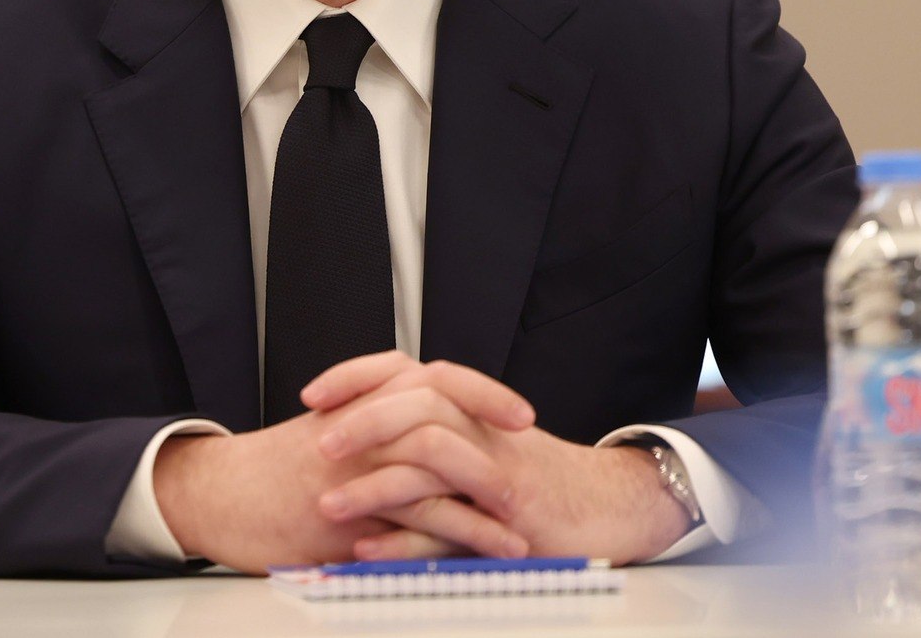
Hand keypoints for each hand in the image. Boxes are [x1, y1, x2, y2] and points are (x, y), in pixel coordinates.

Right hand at [151, 395, 528, 573]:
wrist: (218, 496)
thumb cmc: (270, 472)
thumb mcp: (325, 435)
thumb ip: (372, 430)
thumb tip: (425, 444)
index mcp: (359, 403)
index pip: (430, 378)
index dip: (479, 390)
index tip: (516, 409)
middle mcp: (362, 426)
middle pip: (440, 403)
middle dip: (492, 418)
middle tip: (530, 437)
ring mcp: (357, 466)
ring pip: (435, 463)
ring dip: (487, 491)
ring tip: (523, 519)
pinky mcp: (351, 511)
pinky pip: (417, 517)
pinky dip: (461, 533)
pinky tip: (488, 548)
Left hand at [304, 352, 695, 563]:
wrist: (606, 506)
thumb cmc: (535, 477)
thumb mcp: (478, 442)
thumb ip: (428, 431)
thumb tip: (362, 429)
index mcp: (466, 405)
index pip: (403, 370)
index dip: (355, 377)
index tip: (313, 394)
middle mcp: (478, 427)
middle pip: (415, 402)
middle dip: (361, 421)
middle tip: (319, 443)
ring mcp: (494, 469)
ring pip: (428, 461)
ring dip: (372, 485)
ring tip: (329, 503)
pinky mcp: (506, 516)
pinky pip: (448, 526)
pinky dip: (405, 541)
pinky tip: (369, 551)